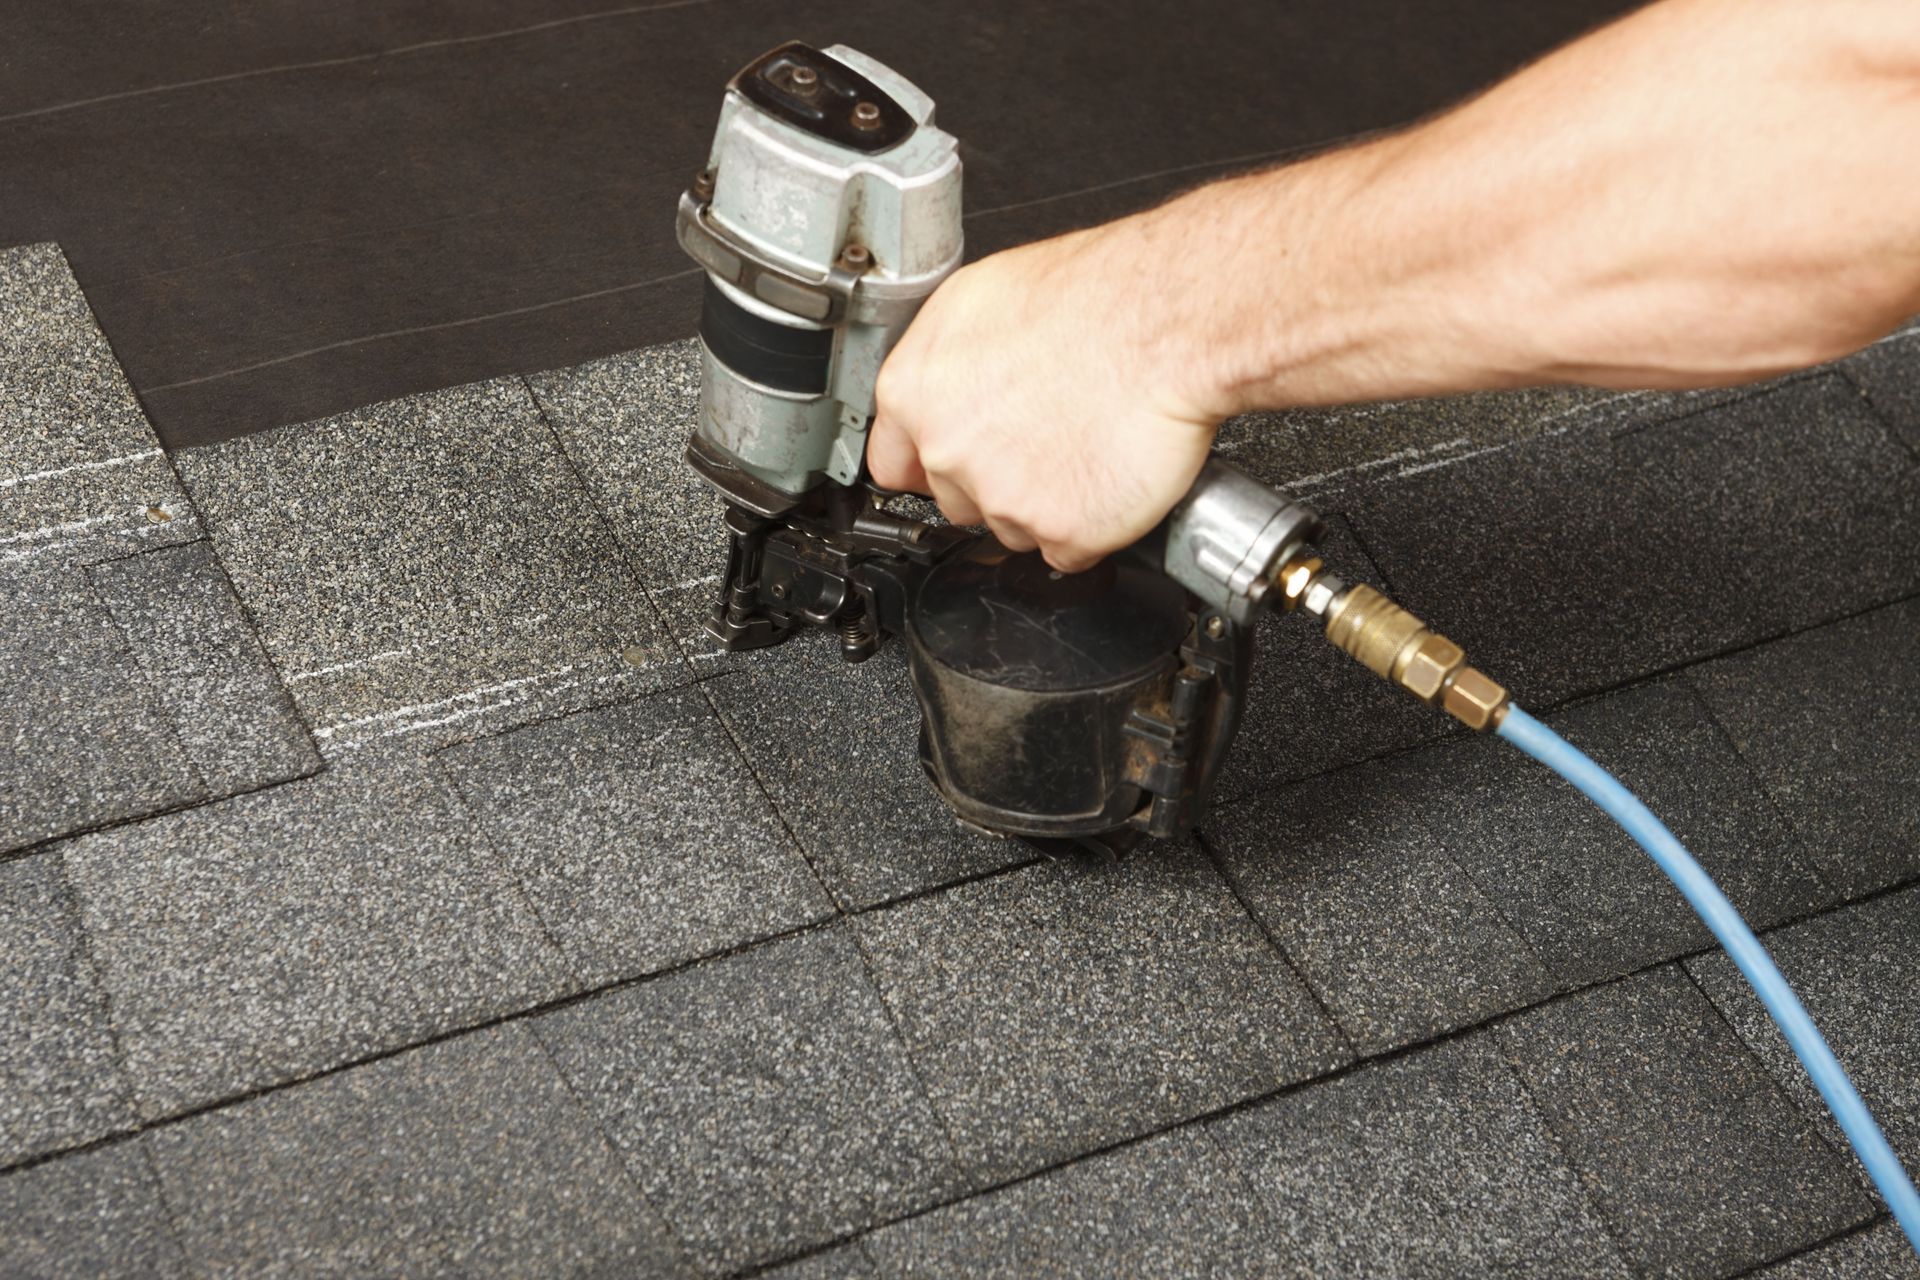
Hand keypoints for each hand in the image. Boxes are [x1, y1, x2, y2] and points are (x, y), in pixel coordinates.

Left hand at [867, 218, 1222, 572]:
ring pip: (1012, 528)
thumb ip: (943, 361)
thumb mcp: (982, 297)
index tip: (957, 461)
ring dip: (1043, 503)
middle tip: (1042, 437)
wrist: (1168, 323)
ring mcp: (1004, 499)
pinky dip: (1091, 525)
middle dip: (994, 480)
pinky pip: (1069, 550)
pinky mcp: (1063, 533)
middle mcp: (949, 452)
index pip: (893, 465)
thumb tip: (941, 386)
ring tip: (1083, 443)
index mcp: (916, 393)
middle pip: (956, 501)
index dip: (931, 464)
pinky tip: (1105, 474)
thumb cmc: (1093, 297)